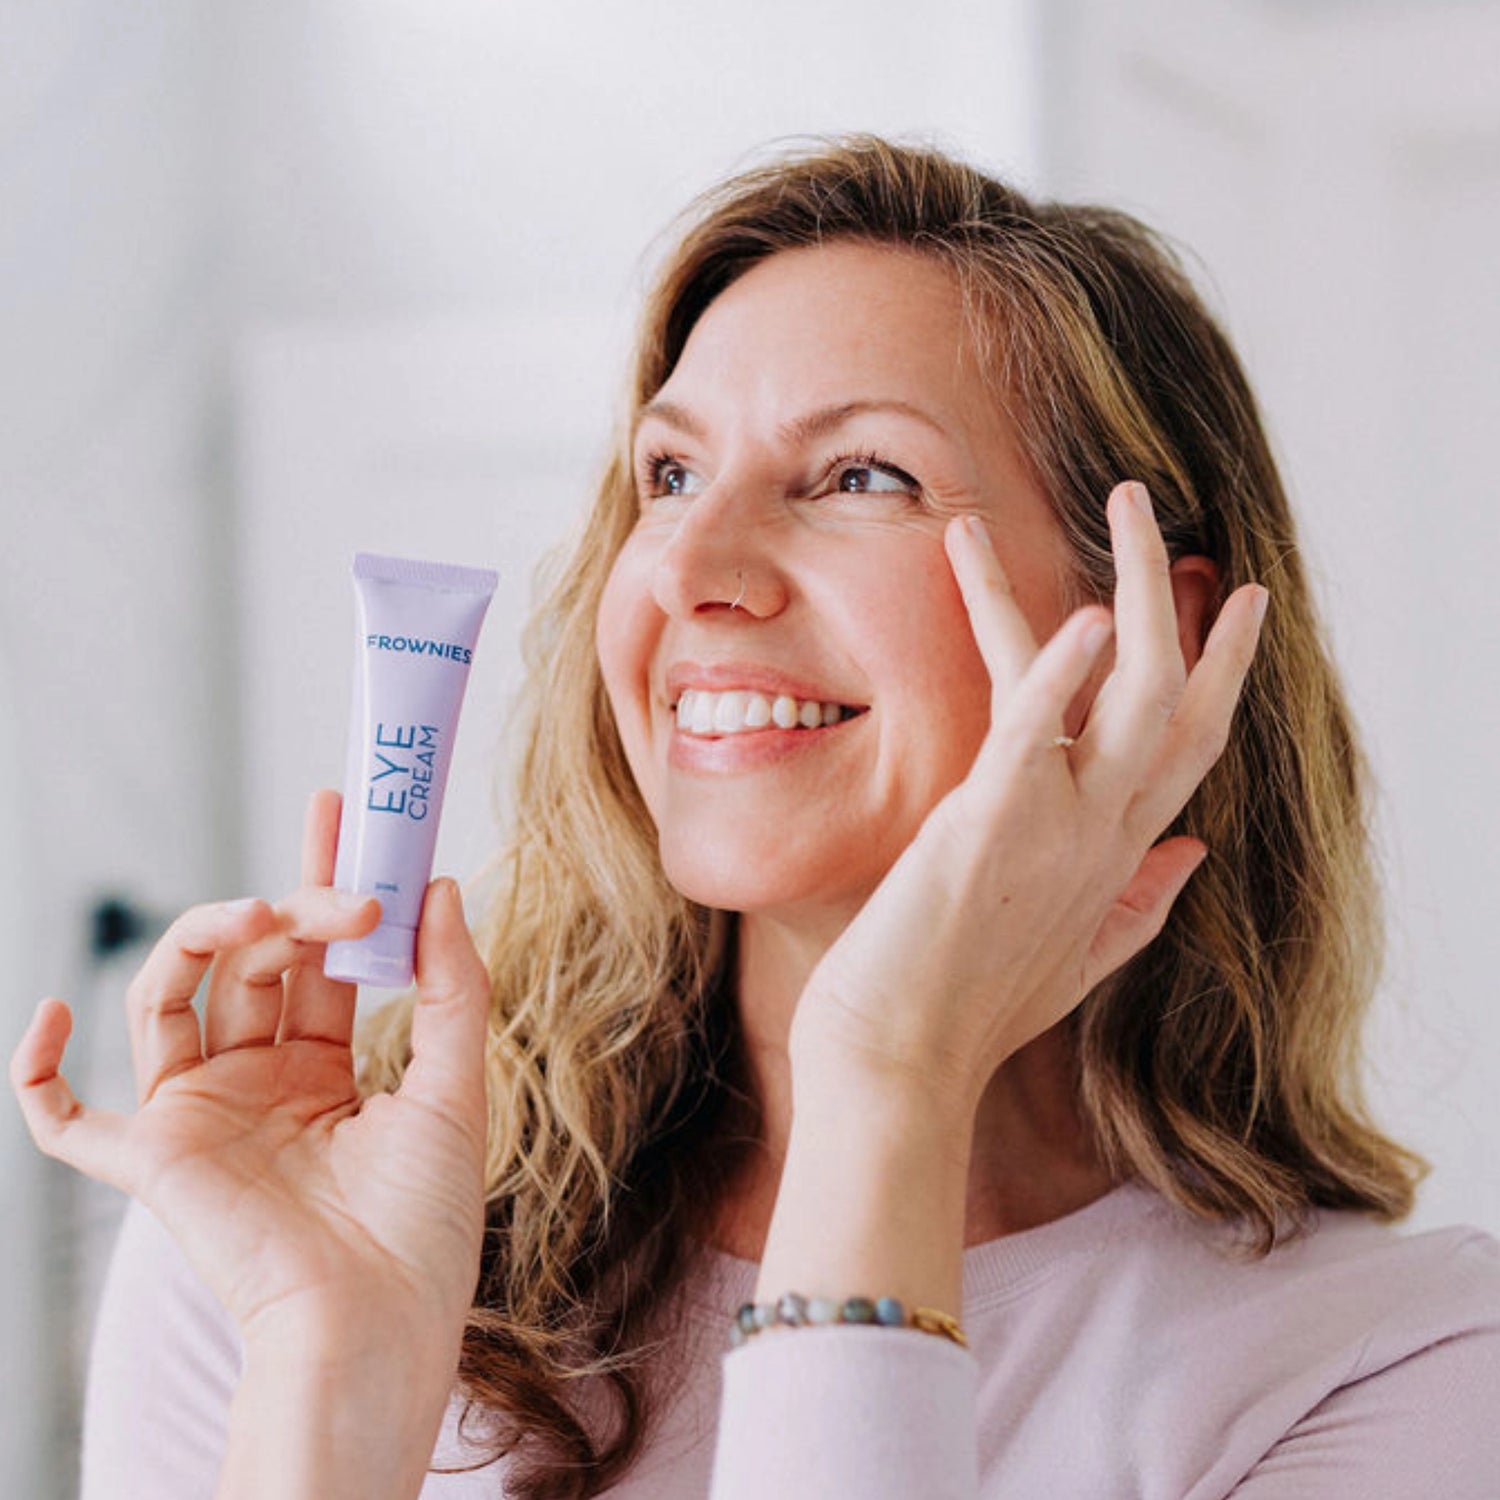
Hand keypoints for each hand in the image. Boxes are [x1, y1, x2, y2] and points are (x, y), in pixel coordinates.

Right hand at [9, 790, 490, 1357]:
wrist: (378, 1320)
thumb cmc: (424, 1220)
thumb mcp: (454, 1086)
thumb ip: (450, 988)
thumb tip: (442, 888)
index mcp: (325, 1067)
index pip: (317, 956)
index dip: (325, 883)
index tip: (343, 814)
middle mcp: (258, 1081)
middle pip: (252, 960)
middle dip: (294, 907)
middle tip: (344, 882)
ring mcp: (202, 1114)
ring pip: (172, 994)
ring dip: (205, 938)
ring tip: (265, 912)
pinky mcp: (153, 1161)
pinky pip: (69, 1121)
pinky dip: (37, 1071)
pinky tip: (48, 1011)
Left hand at [790, 481, 1267, 1116]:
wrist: (897, 1065)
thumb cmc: (966, 1011)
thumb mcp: (1072, 958)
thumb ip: (1139, 903)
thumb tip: (1193, 854)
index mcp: (1118, 859)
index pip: (1190, 747)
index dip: (1219, 670)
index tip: (1231, 603)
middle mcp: (1107, 837)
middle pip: (1180, 700)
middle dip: (1182, 604)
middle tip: (1159, 516)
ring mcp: (1060, 830)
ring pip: (1133, 691)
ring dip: (1134, 587)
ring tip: (1126, 501)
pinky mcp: (994, 825)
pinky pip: (1043, 730)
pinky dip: (1067, 670)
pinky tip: (1086, 612)